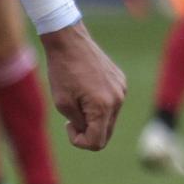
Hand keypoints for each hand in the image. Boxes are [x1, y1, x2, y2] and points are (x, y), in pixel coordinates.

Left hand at [41, 24, 127, 150]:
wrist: (69, 40)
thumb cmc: (61, 71)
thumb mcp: (62, 103)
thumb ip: (78, 124)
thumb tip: (89, 133)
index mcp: (103, 107)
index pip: (97, 142)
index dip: (79, 141)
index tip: (68, 125)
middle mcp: (118, 100)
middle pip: (106, 133)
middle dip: (88, 132)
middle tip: (71, 119)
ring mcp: (122, 89)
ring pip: (110, 119)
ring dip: (93, 118)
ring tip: (77, 102)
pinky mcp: (121, 81)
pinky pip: (112, 103)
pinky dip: (99, 104)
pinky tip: (85, 90)